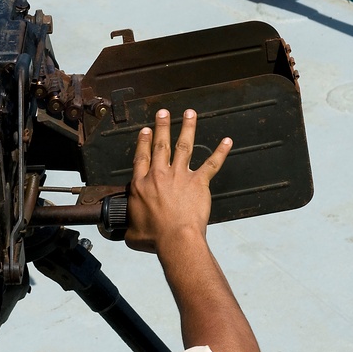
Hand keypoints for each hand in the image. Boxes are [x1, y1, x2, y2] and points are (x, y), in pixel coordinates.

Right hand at [125, 109, 232, 253]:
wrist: (176, 239)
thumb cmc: (154, 238)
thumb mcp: (132, 233)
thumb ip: (129, 227)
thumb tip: (125, 231)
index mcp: (141, 185)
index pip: (142, 157)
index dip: (143, 142)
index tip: (146, 130)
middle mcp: (159, 175)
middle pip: (160, 145)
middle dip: (162, 126)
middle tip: (163, 113)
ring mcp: (180, 176)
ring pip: (183, 146)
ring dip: (187, 128)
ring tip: (189, 113)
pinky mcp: (198, 182)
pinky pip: (211, 164)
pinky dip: (220, 152)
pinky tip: (227, 141)